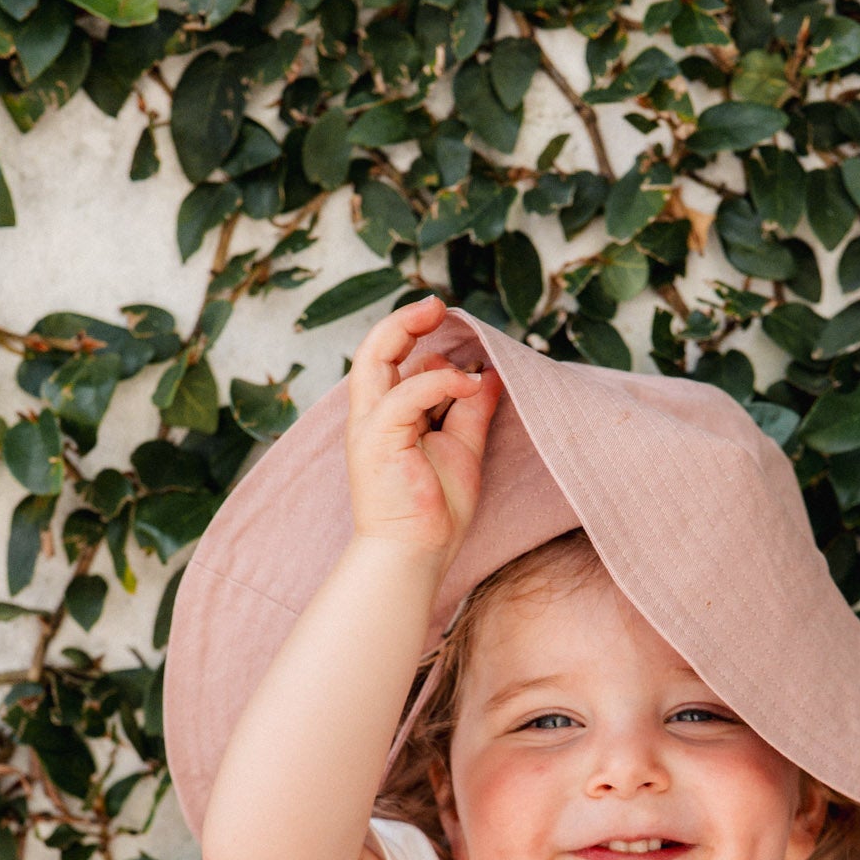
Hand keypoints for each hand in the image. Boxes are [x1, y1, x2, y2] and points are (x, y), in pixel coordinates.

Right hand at [345, 292, 505, 559]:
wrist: (414, 554)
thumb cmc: (435, 512)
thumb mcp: (463, 449)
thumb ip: (471, 411)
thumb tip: (489, 375)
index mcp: (387, 417)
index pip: (394, 364)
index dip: (420, 341)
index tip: (451, 325)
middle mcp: (372, 416)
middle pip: (373, 350)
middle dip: (402, 320)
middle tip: (437, 304)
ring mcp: (370, 425)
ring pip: (376, 357)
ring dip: (408, 329)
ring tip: (441, 315)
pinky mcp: (379, 438)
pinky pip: (407, 394)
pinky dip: (440, 381)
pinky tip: (471, 382)